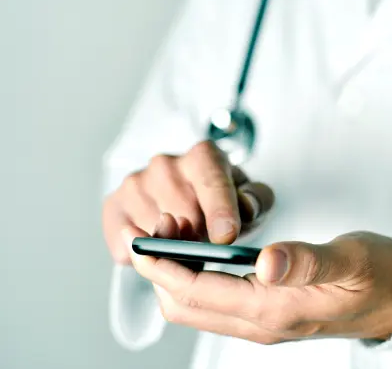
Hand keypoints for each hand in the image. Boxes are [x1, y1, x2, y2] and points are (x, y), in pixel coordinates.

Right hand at [102, 141, 274, 263]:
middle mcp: (166, 163)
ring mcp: (135, 183)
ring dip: (174, 251)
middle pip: (185, 213)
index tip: (225, 237)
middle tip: (209, 250)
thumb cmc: (224, 201)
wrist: (187, 197)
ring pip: (156, 232)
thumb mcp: (250, 198)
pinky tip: (162, 249)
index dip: (219, 210)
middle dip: (201, 239)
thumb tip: (245, 207)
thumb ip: (255, 200)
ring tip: (187, 247)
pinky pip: (129, 246)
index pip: (212, 182)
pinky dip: (147, 257)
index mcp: (204, 156)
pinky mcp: (113, 206)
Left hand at [125, 215, 391, 343]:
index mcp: (274, 309)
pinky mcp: (268, 312)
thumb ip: (307, 261)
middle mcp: (261, 322)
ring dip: (176, 274)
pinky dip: (196, 278)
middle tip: (158, 230)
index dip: (163, 266)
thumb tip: (266, 261)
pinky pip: (216, 300)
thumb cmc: (378, 276)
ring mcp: (263, 321)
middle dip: (161, 271)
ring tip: (175, 236)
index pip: (196, 292)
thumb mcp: (349, 260)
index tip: (142, 240)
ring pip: (197, 305)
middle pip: (185, 306)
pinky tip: (202, 251)